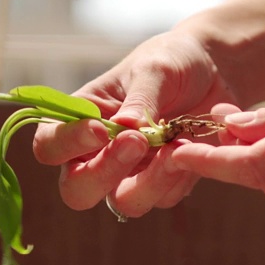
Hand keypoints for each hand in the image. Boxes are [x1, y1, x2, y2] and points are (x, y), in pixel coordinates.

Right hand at [30, 30, 235, 217]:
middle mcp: (97, 153)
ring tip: (174, 147)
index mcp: (81, 119)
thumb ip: (139, 99)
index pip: (50, 146)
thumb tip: (124, 128)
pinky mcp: (163, 183)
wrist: (214, 70)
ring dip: (149, 182)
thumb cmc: (172, 61)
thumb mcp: (155, 69)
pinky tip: (190, 147)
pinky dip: (178, 176)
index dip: (67, 144)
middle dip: (103, 174)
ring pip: (124, 203)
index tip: (101, 128)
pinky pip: (164, 197)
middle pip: (77, 191)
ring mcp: (130, 173)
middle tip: (136, 143)